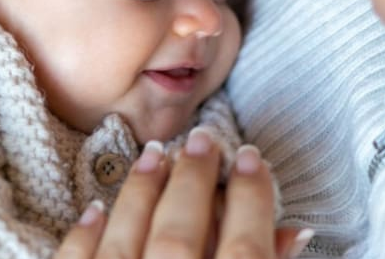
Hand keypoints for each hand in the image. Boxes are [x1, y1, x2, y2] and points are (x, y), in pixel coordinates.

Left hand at [55, 127, 313, 258]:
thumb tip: (297, 231)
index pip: (245, 245)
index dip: (252, 196)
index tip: (251, 159)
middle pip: (181, 232)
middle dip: (194, 179)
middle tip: (203, 139)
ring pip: (127, 240)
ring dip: (143, 192)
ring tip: (157, 154)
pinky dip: (87, 236)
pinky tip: (97, 207)